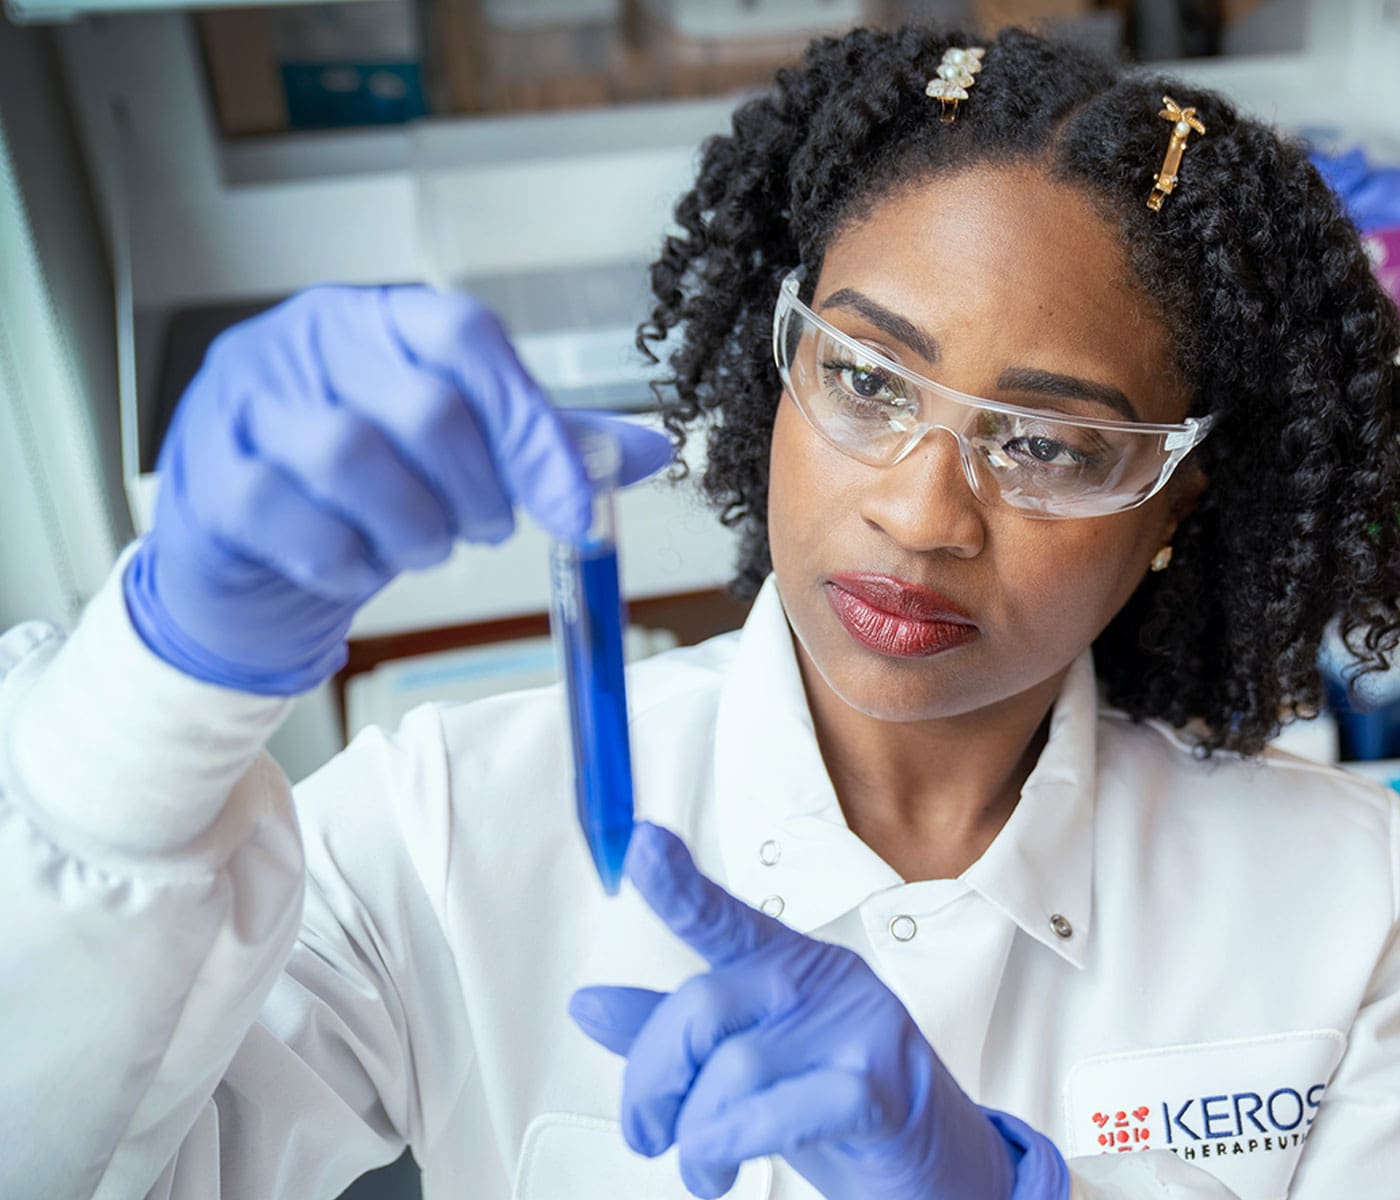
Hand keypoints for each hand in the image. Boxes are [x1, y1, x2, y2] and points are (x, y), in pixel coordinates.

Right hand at [123, 286, 670, 693]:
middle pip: (424, 403)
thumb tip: (654, 452)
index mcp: (381, 317)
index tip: (577, 507)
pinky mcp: (208, 477)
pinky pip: (290, 519)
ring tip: (424, 547)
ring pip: (352, 456)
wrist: (253, 545)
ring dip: (415, 527)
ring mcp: (246, 403)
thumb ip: (543, 445)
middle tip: (487, 528)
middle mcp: (308, 341)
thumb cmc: (366, 487)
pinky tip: (359, 565)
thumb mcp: (459, 452)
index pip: (468, 339)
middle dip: (479, 490)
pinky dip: (345, 559)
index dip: (532, 428)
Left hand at [570, 823, 1067, 1199]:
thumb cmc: (834, 1106)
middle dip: (652, 1079)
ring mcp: (857, 1027)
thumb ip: (671, 1034)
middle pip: (703, 1006)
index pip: (722, 916)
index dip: (678, 881)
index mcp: (785, 965)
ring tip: (701, 1164)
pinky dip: (739, 1140)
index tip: (641, 844)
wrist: (933, 1166)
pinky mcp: (881, 1085)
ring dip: (696, 1133)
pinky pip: (786, 1108)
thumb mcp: (745, 1065)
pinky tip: (729, 1159)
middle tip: (646, 1132)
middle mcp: (820, 981)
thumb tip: (588, 1003)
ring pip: (736, 1066)